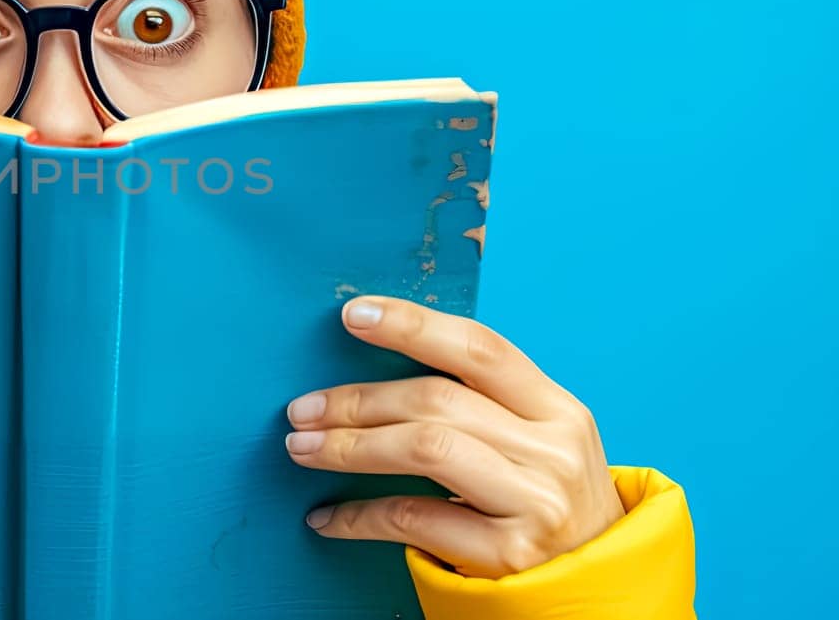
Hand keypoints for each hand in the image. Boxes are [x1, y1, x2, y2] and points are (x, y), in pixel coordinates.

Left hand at [284, 296, 624, 578]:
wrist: (599, 586)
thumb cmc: (546, 501)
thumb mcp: (537, 442)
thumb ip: (480, 405)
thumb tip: (377, 370)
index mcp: (558, 409)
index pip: (479, 348)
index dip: (413, 324)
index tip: (352, 314)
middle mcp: (552, 450)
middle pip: (437, 400)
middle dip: (357, 400)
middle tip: (301, 409)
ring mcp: (534, 502)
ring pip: (424, 449)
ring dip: (349, 447)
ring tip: (302, 449)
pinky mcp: (507, 555)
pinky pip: (413, 519)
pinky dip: (358, 516)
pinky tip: (326, 517)